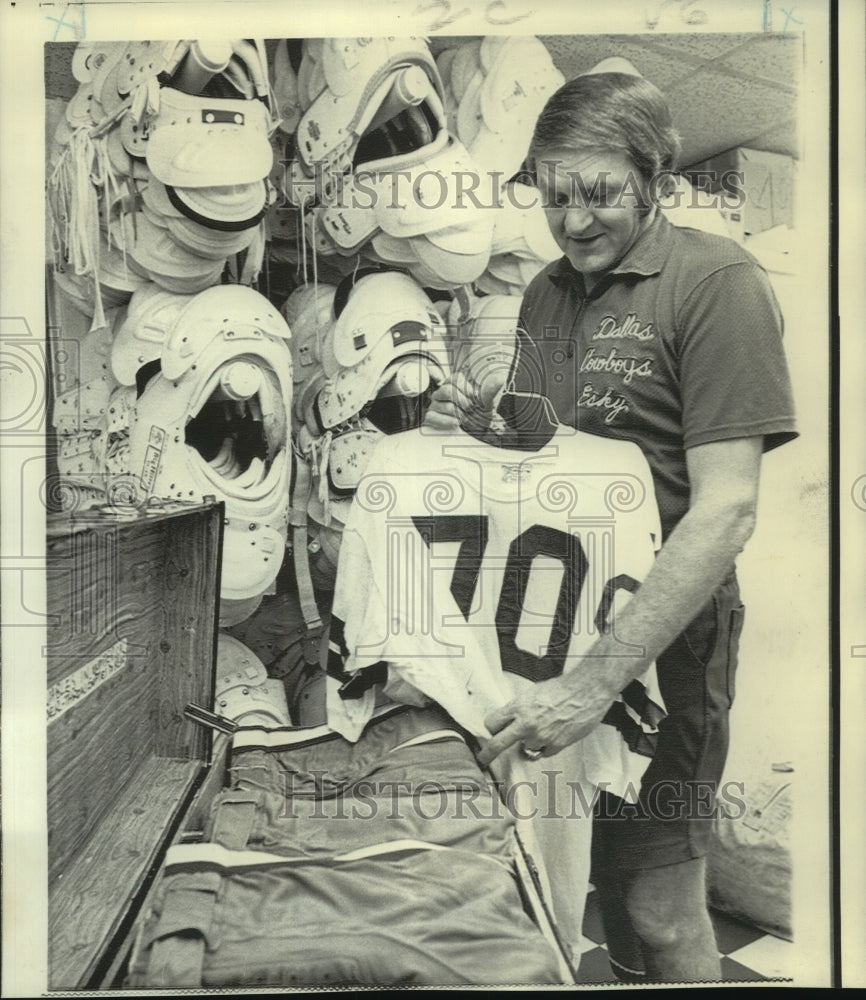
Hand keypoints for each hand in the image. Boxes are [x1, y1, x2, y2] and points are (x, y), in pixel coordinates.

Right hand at [423, 373, 491, 434]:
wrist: (478, 425)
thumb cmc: (481, 409)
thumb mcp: (488, 397)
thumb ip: (492, 387)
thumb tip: (500, 378)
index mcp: (454, 382)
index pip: (454, 379)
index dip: (466, 390)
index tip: (475, 398)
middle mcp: (442, 391)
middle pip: (446, 391)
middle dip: (463, 403)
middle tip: (471, 409)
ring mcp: (435, 404)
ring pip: (445, 406)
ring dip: (460, 414)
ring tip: (465, 417)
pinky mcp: (431, 416)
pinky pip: (433, 417)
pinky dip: (447, 422)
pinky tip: (456, 423)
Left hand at [476, 674, 613, 765]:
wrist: (586, 692)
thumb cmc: (563, 689)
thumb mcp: (533, 693)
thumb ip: (520, 708)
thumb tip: (511, 719)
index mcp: (519, 706)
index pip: (492, 723)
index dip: (491, 728)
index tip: (491, 732)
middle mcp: (527, 724)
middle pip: (498, 744)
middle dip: (487, 753)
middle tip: (482, 759)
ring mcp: (540, 737)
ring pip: (525, 748)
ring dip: (529, 742)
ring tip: (543, 728)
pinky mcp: (555, 746)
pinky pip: (543, 752)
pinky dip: (546, 745)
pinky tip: (554, 733)